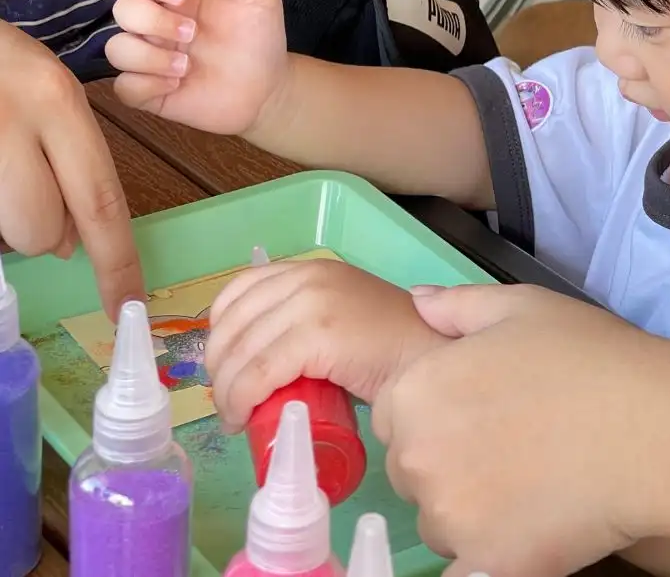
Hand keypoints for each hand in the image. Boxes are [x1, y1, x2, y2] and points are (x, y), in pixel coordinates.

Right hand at [0, 20, 141, 319]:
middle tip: (31, 185)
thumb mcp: (50, 92)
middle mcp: (15, 127)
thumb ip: (72, 160)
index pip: (100, 201)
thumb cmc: (1, 59)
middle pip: (42, 232)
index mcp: (56, 102)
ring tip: (6, 161)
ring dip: (11, 214)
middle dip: (44, 233)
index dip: (117, 264)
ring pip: (6, 228)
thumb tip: (72, 243)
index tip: (129, 308)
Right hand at [106, 0, 287, 134]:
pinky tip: (175, 86)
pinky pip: (123, 87)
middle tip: (192, 34)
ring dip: (147, 57)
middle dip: (153, 20)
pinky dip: (144, 86)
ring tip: (185, 68)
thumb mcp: (263, 2)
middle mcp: (158, 26)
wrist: (266, 90)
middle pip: (123, 9)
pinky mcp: (148, 92)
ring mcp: (150, 59)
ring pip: (115, 48)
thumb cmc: (260, 42)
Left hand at [205, 258, 445, 428]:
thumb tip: (260, 360)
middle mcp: (307, 277)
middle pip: (233, 323)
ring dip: (226, 392)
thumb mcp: (342, 318)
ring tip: (233, 418)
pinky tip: (242, 418)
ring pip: (241, 352)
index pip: (240, 289)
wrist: (433, 360)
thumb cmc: (394, 351)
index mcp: (311, 269)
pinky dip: (241, 399)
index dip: (221, 331)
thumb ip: (306, 321)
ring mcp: (311, 302)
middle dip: (219, 368)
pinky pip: (258, 372)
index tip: (223, 367)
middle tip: (227, 403)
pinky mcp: (316, 335)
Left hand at [372, 284, 664, 576]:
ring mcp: (450, 519)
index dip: (434, 410)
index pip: (392, 412)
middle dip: (446, 459)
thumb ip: (457, 305)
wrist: (652, 429)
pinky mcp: (487, 566)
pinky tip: (525, 532)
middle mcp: (417, 457)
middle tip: (509, 445)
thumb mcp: (521, 306)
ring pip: (439, 521)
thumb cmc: (589, 358)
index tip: (477, 410)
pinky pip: (464, 571)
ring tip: (528, 483)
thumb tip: (418, 303)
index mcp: (416, 391)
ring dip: (468, 509)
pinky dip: (486, 557)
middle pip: (410, 469)